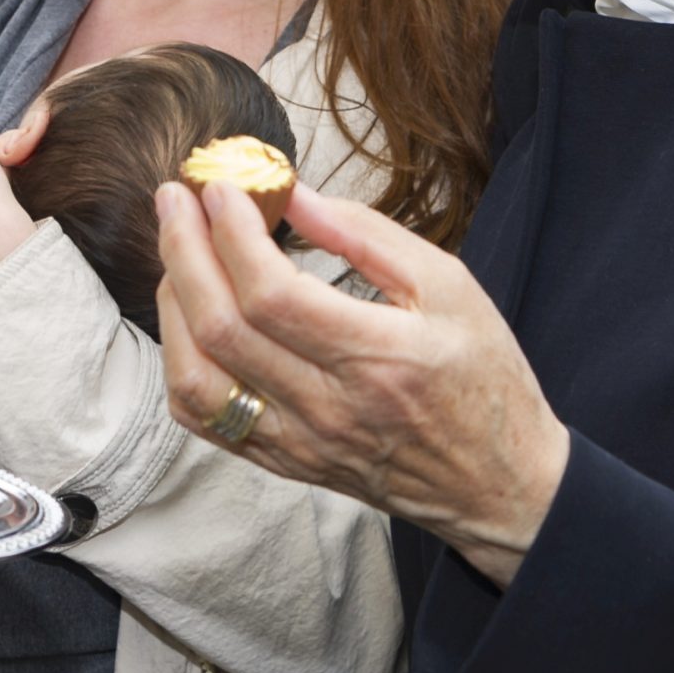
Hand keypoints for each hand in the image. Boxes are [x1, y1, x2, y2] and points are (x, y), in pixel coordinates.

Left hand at [154, 179, 571, 588]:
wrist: (500, 485)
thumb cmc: (483, 377)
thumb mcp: (449, 287)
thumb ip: (366, 235)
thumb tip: (293, 193)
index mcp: (380, 359)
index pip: (273, 296)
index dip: (232, 235)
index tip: (220, 187)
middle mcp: (330, 409)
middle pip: (222, 328)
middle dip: (184, 251)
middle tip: (175, 199)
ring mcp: (299, 442)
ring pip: (197, 378)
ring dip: (173, 304)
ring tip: (179, 252)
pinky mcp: (282, 462)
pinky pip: (203, 419)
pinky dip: (179, 361)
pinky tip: (187, 315)